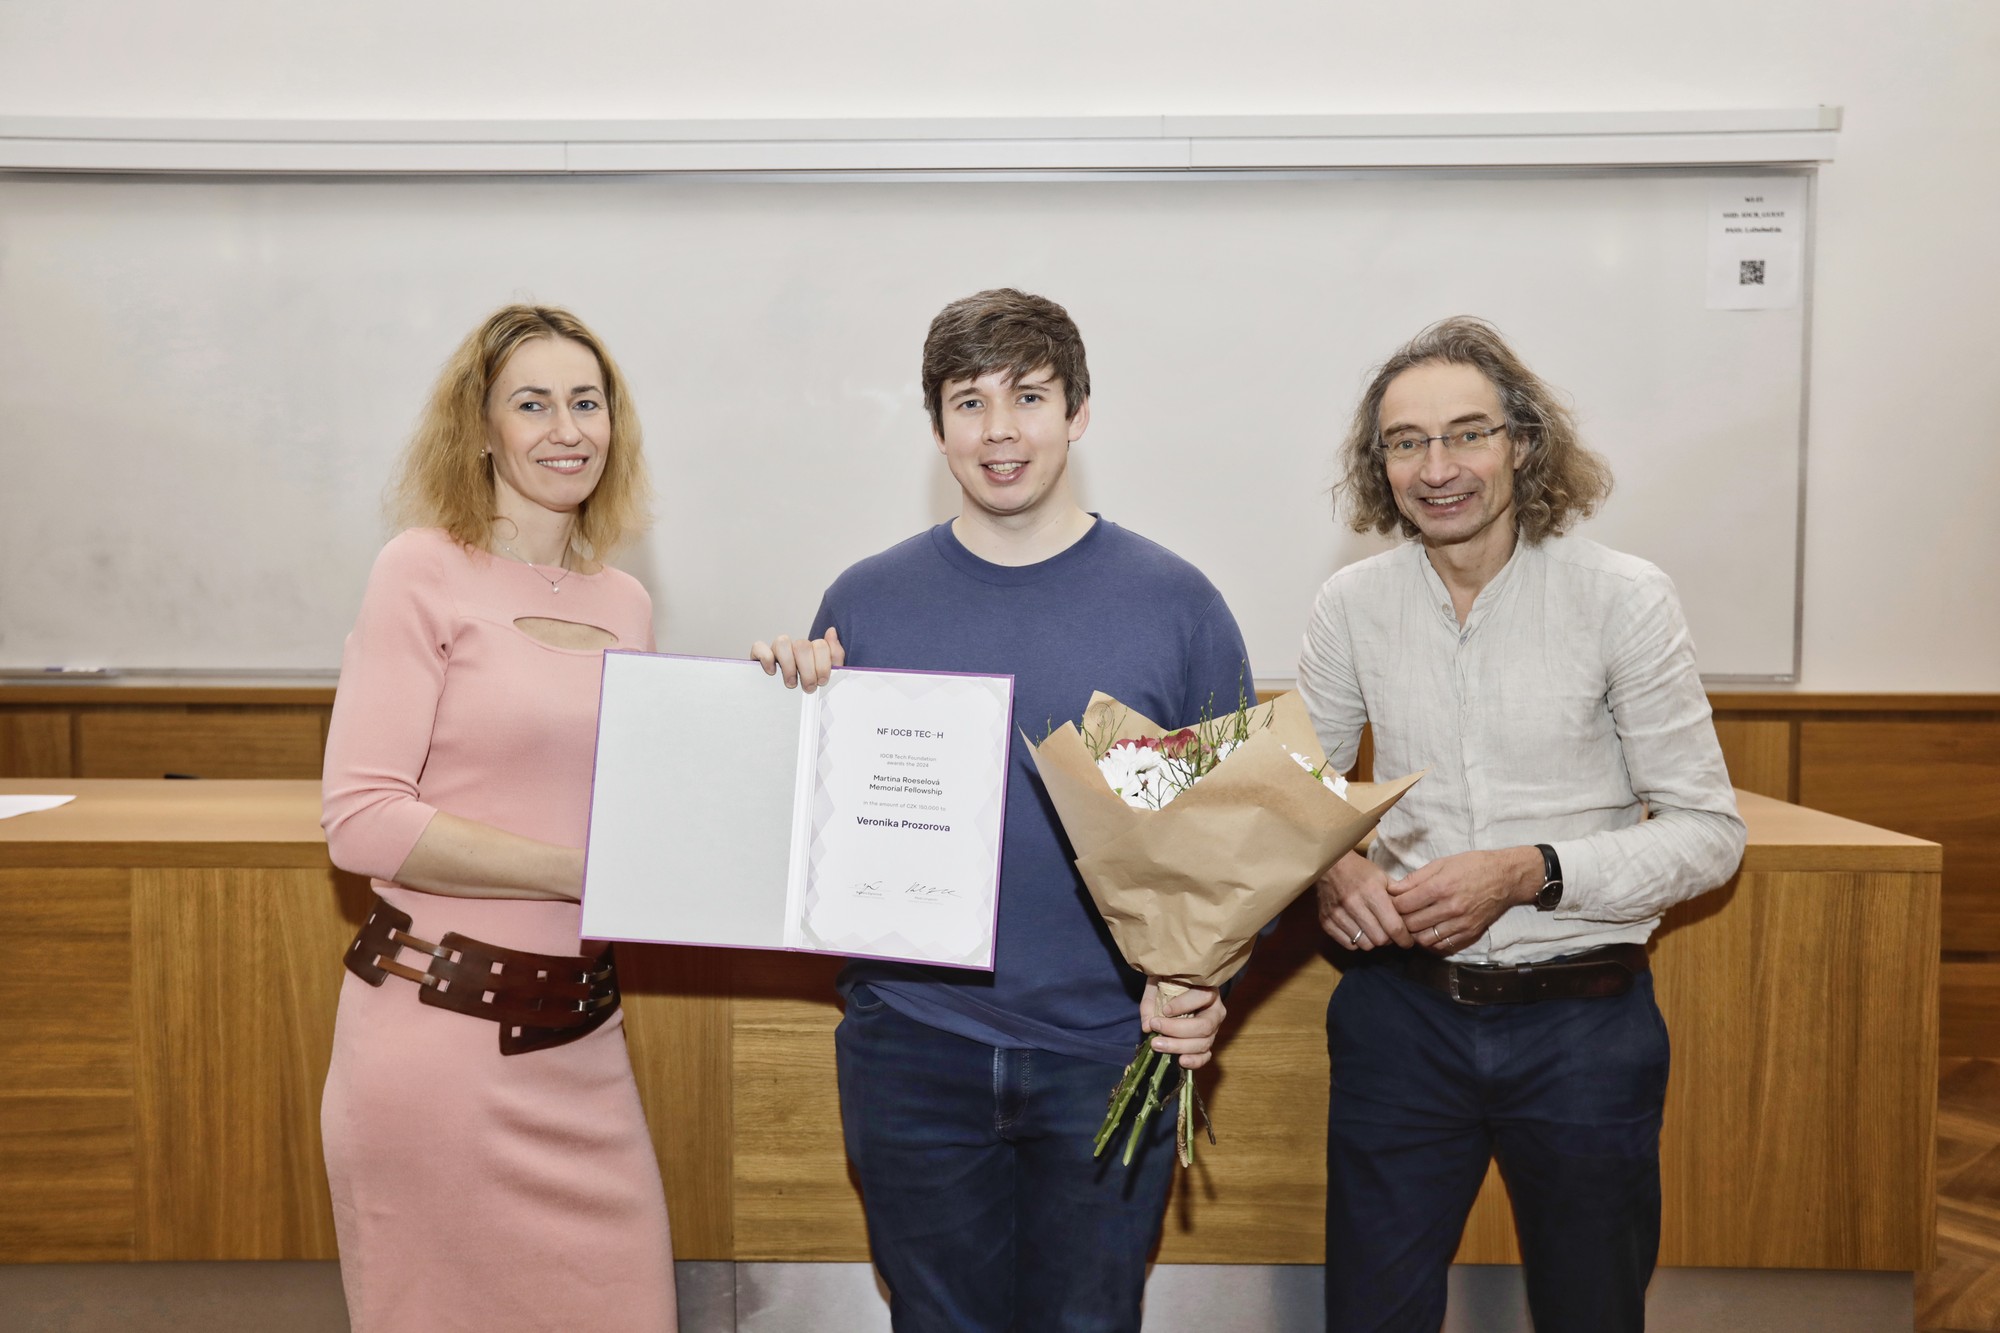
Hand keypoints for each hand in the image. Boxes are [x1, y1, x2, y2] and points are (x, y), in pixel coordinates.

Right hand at [751, 626, 843, 691]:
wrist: (783, 707)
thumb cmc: (806, 687)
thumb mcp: (826, 675)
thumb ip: (834, 655)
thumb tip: (831, 631)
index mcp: (811, 650)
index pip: (820, 645)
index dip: (823, 664)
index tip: (822, 681)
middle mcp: (794, 647)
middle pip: (802, 645)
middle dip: (807, 669)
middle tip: (808, 687)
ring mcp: (776, 650)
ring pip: (782, 642)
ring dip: (789, 665)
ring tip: (791, 683)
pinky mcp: (759, 656)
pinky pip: (759, 646)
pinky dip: (766, 658)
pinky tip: (772, 672)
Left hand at [1142, 981, 1225, 1069]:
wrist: (1180, 992)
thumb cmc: (1170, 985)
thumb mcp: (1158, 985)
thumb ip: (1151, 1002)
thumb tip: (1148, 1026)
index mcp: (1207, 990)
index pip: (1202, 997)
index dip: (1183, 1005)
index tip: (1164, 1010)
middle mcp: (1215, 1011)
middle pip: (1204, 1025)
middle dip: (1177, 1029)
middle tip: (1155, 1027)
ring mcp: (1214, 1030)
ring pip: (1203, 1043)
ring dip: (1179, 1046)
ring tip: (1156, 1044)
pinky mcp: (1207, 1044)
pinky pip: (1205, 1056)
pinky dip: (1195, 1061)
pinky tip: (1180, 1061)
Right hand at [1317, 851, 1414, 950]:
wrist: (1328, 865)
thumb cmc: (1359, 870)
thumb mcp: (1382, 877)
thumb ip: (1398, 896)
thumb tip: (1413, 914)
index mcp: (1372, 892)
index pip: (1394, 927)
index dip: (1404, 938)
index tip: (1408, 941)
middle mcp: (1354, 905)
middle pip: (1380, 939)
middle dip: (1389, 940)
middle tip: (1390, 934)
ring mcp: (1337, 914)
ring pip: (1364, 944)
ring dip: (1372, 941)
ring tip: (1374, 931)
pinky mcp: (1326, 922)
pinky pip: (1348, 944)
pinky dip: (1356, 941)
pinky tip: (1359, 931)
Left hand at [1388, 846, 1542, 954]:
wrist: (1506, 878)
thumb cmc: (1473, 866)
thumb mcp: (1442, 863)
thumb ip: (1415, 878)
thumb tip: (1392, 889)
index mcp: (1440, 887)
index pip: (1404, 905)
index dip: (1392, 904)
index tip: (1391, 901)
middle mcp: (1450, 908)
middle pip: (1411, 924)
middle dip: (1400, 920)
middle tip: (1397, 915)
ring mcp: (1461, 923)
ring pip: (1424, 939)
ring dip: (1414, 933)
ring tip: (1412, 924)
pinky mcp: (1469, 933)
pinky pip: (1442, 945)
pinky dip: (1430, 941)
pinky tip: (1428, 931)